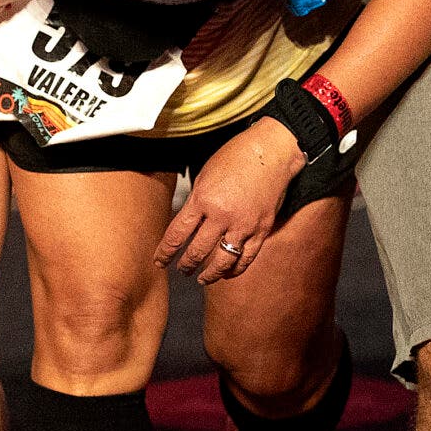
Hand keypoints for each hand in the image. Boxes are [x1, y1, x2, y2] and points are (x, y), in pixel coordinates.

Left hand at [155, 120, 300, 283]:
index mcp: (202, 199)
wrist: (271, 152)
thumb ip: (196, 202)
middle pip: (197, 252)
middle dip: (186, 265)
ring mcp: (243, 225)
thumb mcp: (204, 175)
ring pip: (222, 261)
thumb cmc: (237, 157)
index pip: (177, 235)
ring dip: (209, 275)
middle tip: (181, 270)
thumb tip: (187, 225)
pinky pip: (246, 258)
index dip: (165, 252)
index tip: (159, 261)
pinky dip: (235, 269)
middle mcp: (221, 215)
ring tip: (202, 279)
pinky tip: (227, 273)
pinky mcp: (261, 230)